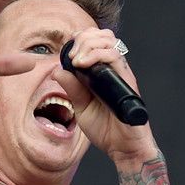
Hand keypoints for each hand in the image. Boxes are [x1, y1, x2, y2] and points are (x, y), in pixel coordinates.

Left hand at [54, 28, 158, 166]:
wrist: (123, 148)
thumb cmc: (106, 130)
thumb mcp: (81, 107)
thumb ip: (72, 89)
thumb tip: (57, 70)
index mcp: (104, 73)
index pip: (96, 41)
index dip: (81, 38)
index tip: (67, 49)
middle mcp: (115, 70)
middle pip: (103, 36)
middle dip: (83, 38)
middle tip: (70, 55)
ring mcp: (122, 74)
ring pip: (109, 41)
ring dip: (87, 44)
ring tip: (75, 59)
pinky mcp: (127, 81)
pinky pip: (114, 57)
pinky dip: (95, 55)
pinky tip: (81, 64)